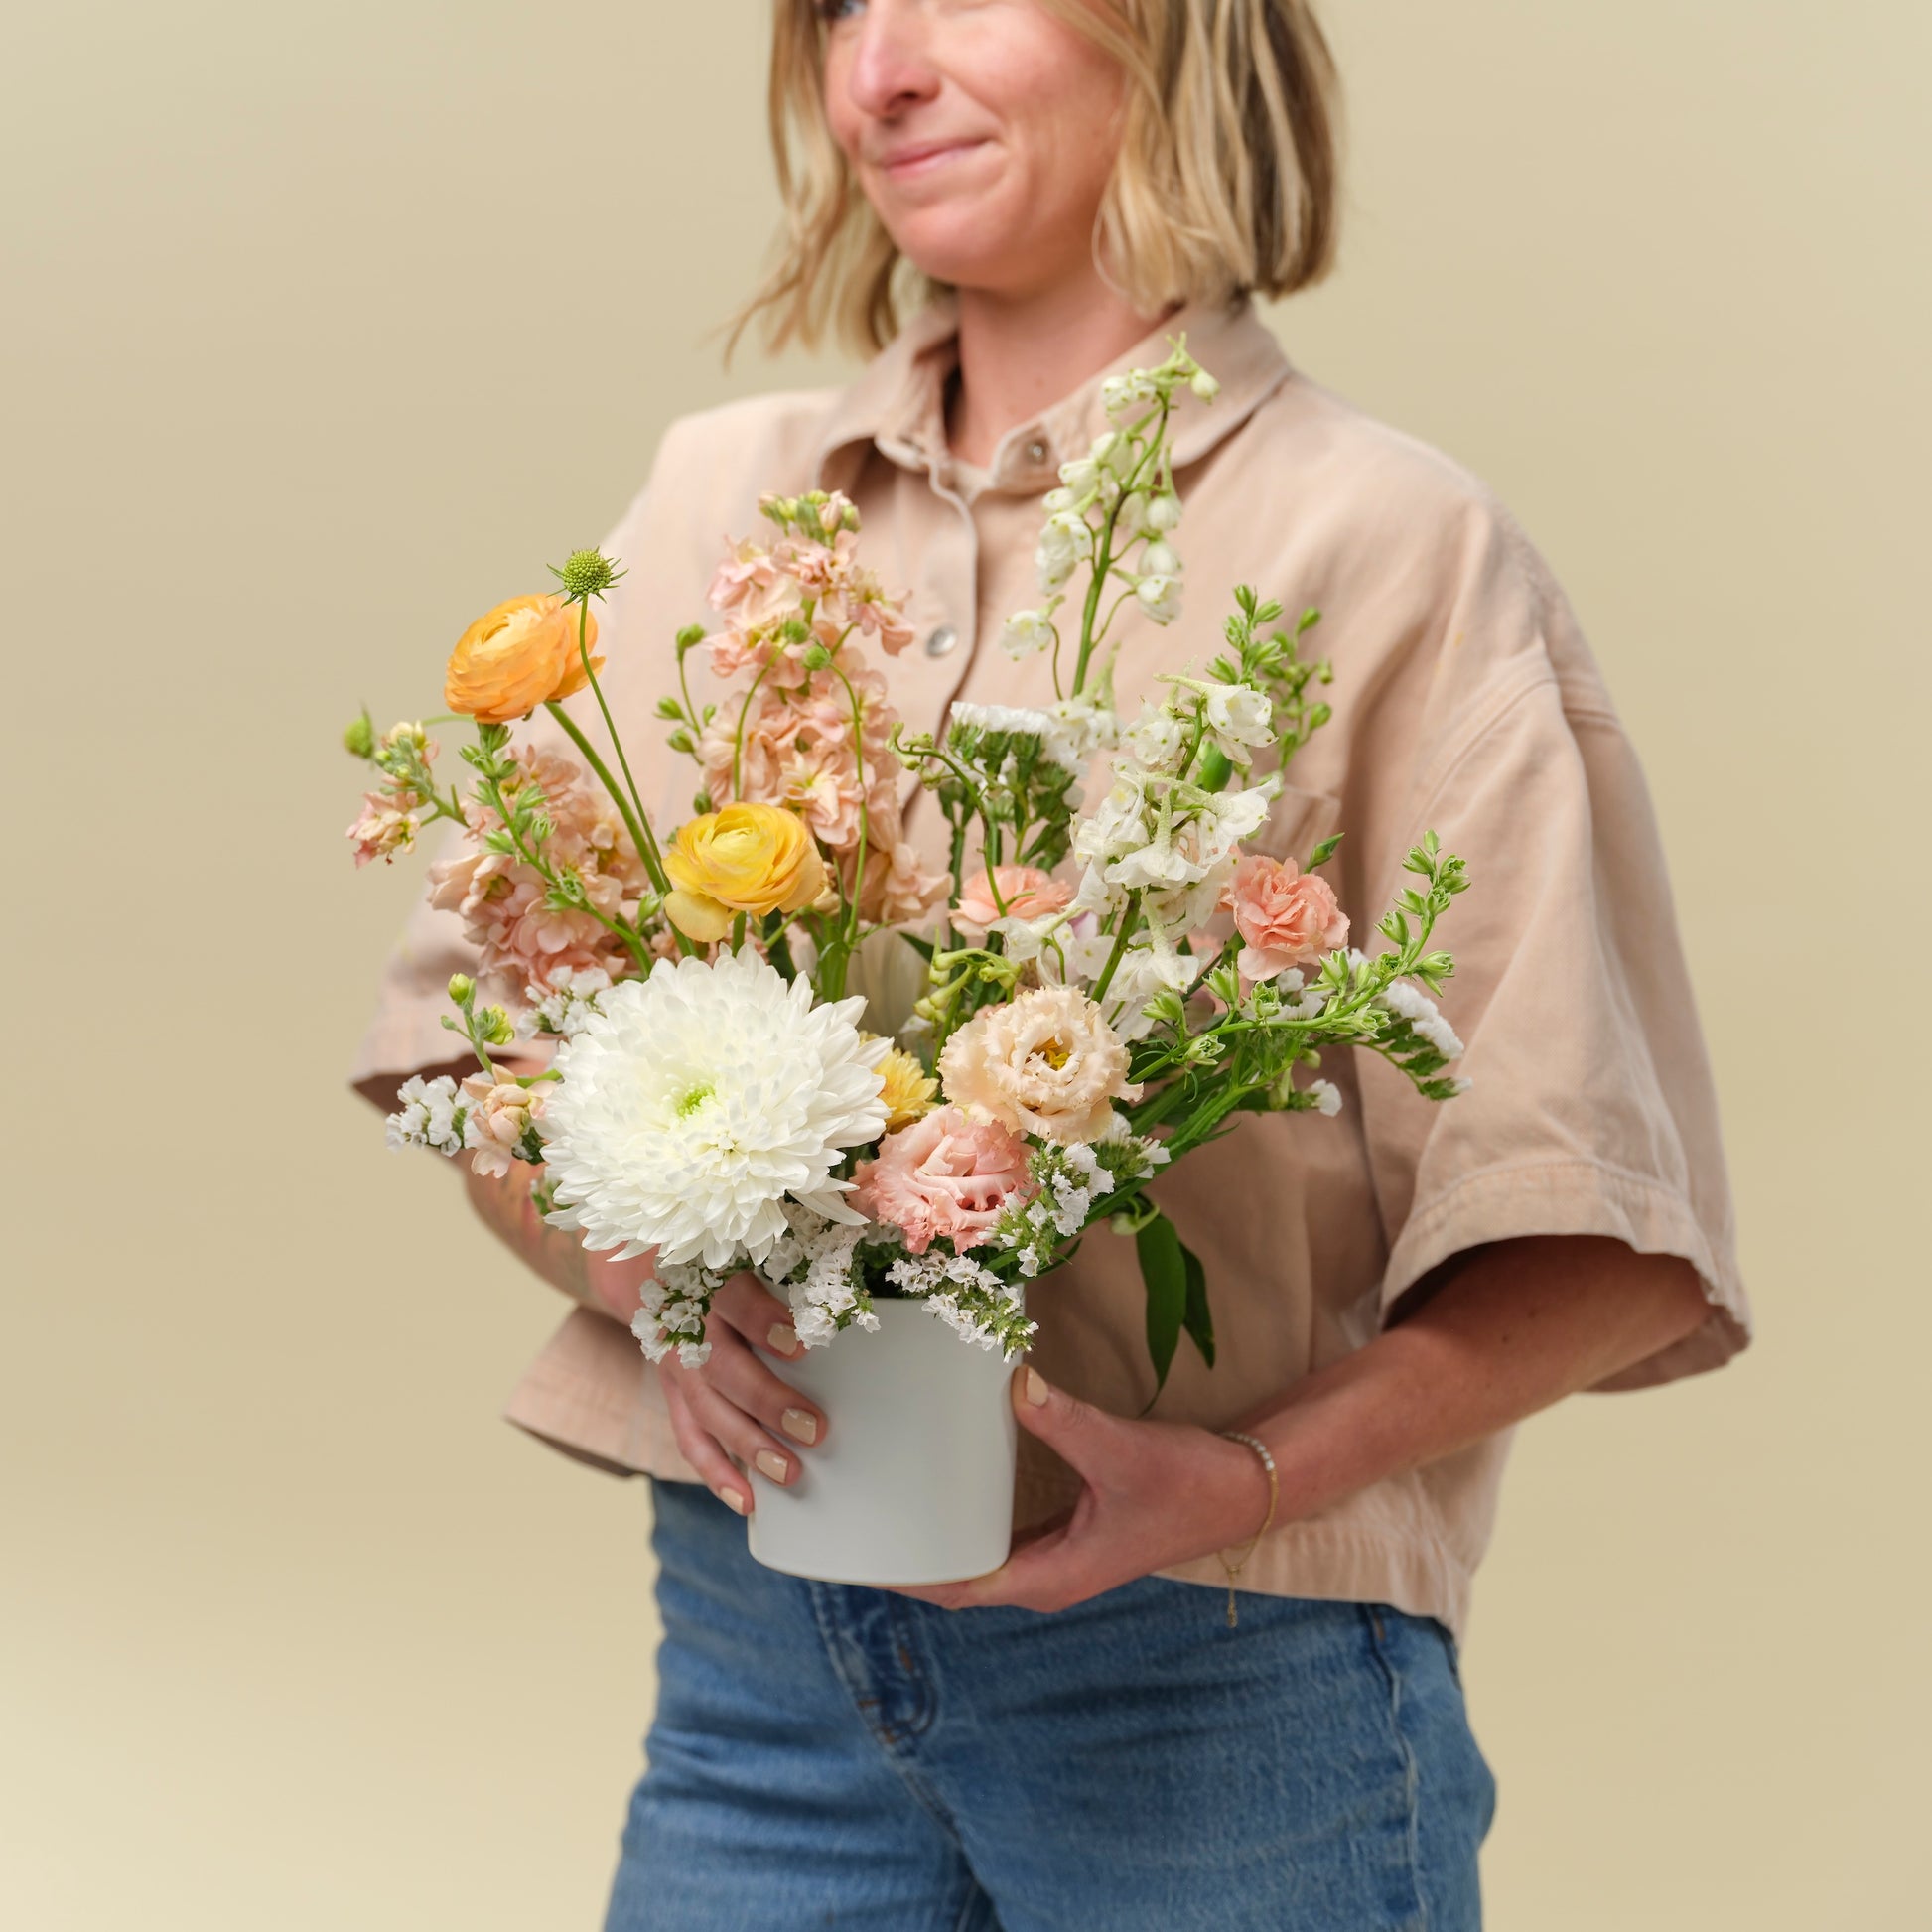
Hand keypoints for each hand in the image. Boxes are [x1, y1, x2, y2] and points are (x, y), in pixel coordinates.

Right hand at [657, 1272, 825, 1517]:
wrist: (647, 1266)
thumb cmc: (720, 1256)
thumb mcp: (745, 1244)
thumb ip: (789, 1262)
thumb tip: (844, 1286)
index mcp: (707, 1277)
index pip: (731, 1298)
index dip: (762, 1321)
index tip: (801, 1345)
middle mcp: (686, 1323)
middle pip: (721, 1367)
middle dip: (767, 1402)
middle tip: (815, 1429)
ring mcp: (675, 1363)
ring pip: (706, 1409)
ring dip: (747, 1445)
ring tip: (789, 1472)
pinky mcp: (672, 1392)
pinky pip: (689, 1437)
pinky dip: (716, 1472)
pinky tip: (747, 1500)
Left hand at [892, 1368, 1275, 1613]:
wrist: (1242, 1489)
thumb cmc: (1187, 1481)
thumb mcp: (1120, 1449)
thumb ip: (1065, 1420)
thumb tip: (1016, 1383)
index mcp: (1052, 1577)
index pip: (959, 1588)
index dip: (908, 1575)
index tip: (861, 1552)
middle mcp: (1048, 1577)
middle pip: (958, 1579)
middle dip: (910, 1557)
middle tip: (857, 1517)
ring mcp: (1058, 1559)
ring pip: (979, 1560)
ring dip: (938, 1539)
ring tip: (888, 1503)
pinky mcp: (1068, 1535)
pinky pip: (1001, 1537)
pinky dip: (969, 1521)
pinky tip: (949, 1489)